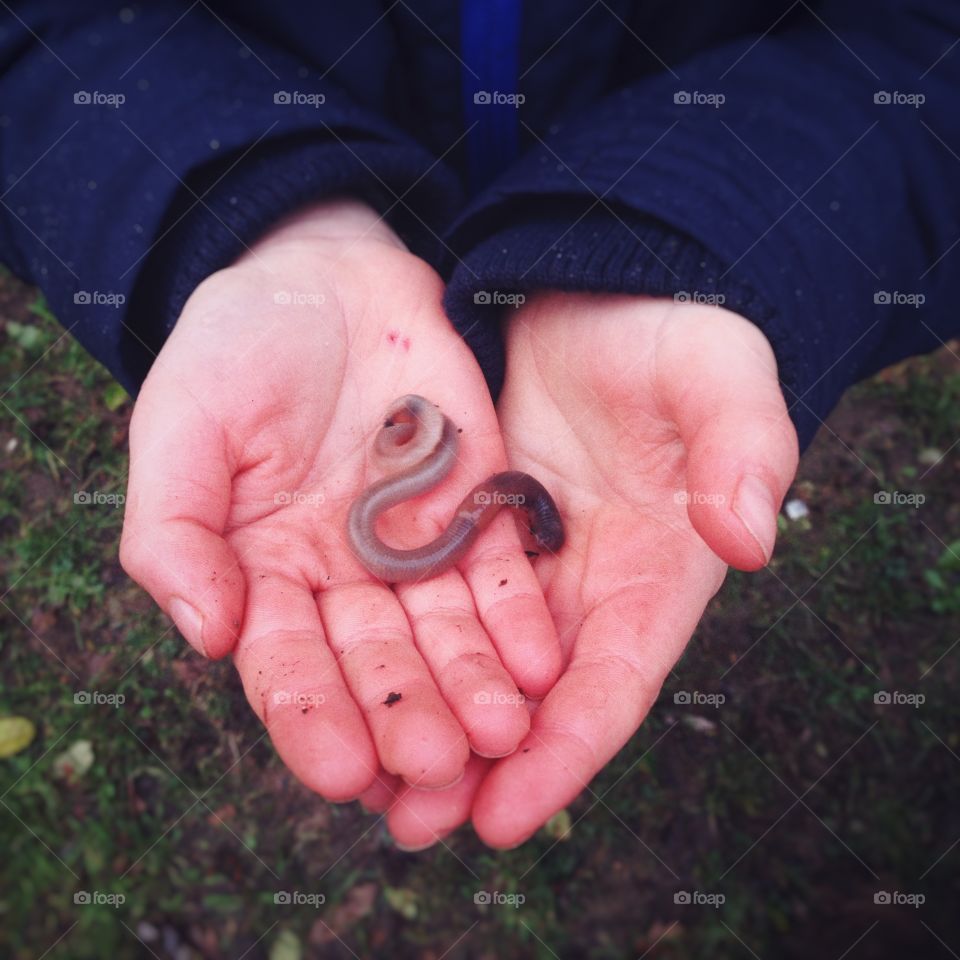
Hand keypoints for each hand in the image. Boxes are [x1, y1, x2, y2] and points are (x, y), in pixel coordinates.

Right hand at [119, 200, 560, 799]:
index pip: (288, 665)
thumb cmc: (237, 352)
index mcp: (267, 576)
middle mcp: (346, 580)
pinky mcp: (477, 510)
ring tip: (501, 736)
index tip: (340, 770)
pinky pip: (501, 575)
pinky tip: (540, 666)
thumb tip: (206, 634)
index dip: (310, 717)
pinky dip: (519, 621)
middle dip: (406, 717)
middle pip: (378, 665)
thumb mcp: (182, 428)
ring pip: (447, 636)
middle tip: (434, 769)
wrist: (327, 279)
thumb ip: (176, 530)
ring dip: (473, 688)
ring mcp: (416, 549)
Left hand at [373, 291, 798, 847]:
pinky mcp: (469, 530)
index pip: (613, 681)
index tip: (508, 815)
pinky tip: (346, 685)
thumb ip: (745, 448)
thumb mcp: (719, 376)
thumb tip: (748, 539)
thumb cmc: (670, 337)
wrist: (596, 296)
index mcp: (655, 574)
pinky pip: (427, 602)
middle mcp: (586, 588)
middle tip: (413, 824)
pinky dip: (398, 649)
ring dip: (425, 722)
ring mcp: (522, 564)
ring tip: (366, 785)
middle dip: (478, 767)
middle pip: (533, 699)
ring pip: (472, 663)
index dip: (567, 753)